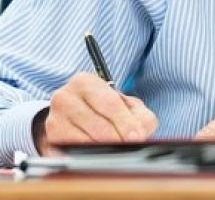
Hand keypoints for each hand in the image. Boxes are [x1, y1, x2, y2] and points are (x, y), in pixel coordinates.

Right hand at [33, 72, 157, 154]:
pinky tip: (96, 159)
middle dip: (115, 138)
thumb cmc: (104, 109)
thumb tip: (140, 134)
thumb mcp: (126, 105)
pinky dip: (85, 158)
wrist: (72, 117)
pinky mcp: (48, 141)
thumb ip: (139, 115)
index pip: (109, 103)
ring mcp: (53, 119)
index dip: (125, 122)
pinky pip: (69, 154)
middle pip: (95, 122)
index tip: (136, 137)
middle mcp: (65, 97)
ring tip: (116, 153)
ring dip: (101, 150)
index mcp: (85, 82)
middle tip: (129, 147)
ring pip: (81, 140)